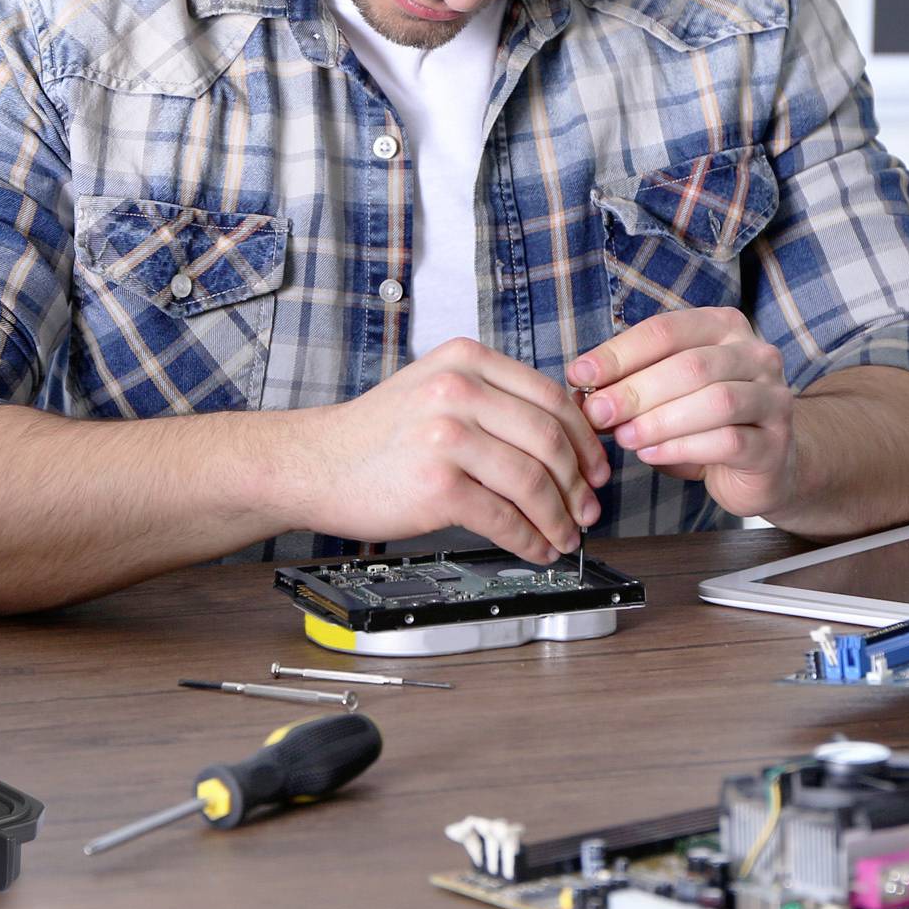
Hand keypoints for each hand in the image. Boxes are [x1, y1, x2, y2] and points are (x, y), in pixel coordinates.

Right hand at [283, 338, 609, 562]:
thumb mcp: (434, 388)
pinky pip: (504, 518)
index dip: (584, 440)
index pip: (551, 396)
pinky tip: (536, 548)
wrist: (312, 463)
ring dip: (559, 518)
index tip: (596, 467)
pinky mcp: (437, 484)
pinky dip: (530, 539)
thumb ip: (491, 399)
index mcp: (465, 360)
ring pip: (533, 481)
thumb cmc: (376, 435)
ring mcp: (447, 435)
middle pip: (549, 439)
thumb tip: (563, 438)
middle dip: (579, 483)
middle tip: (589, 509)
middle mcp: (458, 389)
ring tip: (565, 535)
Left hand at [572, 308, 797, 518]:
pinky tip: (651, 455)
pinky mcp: (775, 443)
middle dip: (635, 390)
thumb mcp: (666, 394)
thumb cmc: (705, 422)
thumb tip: (582, 392)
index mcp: (723, 327)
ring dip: (660, 420)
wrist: (765, 465)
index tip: (579, 375)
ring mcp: (773, 398)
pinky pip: (728, 441)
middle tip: (597, 413)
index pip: (666, 330)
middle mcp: (755, 355)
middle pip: (690, 365)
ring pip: (715, 401)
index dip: (618, 353)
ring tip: (623, 437)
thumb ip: (631, 386)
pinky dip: (682, 448)